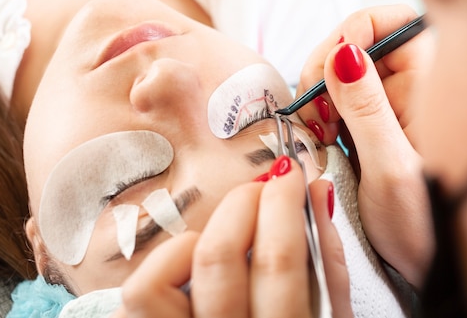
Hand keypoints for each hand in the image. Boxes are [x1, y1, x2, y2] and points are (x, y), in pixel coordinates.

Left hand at [113, 156, 351, 317]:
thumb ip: (326, 262)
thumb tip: (316, 195)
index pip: (277, 261)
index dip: (284, 204)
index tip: (289, 175)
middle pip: (220, 256)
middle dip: (245, 202)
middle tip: (264, 188)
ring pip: (169, 272)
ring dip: (206, 233)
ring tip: (232, 230)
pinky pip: (140, 291)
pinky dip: (170, 259)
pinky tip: (197, 263)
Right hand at [296, 5, 434, 287]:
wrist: (424, 261)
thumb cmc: (423, 223)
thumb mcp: (391, 166)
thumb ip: (366, 108)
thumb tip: (343, 53)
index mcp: (432, 86)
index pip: (395, 21)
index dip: (356, 30)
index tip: (331, 67)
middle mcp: (412, 87)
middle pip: (359, 42)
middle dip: (326, 68)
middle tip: (318, 111)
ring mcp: (390, 104)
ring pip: (343, 71)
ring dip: (320, 94)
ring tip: (320, 130)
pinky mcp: (372, 122)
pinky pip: (339, 100)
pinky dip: (321, 113)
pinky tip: (322, 137)